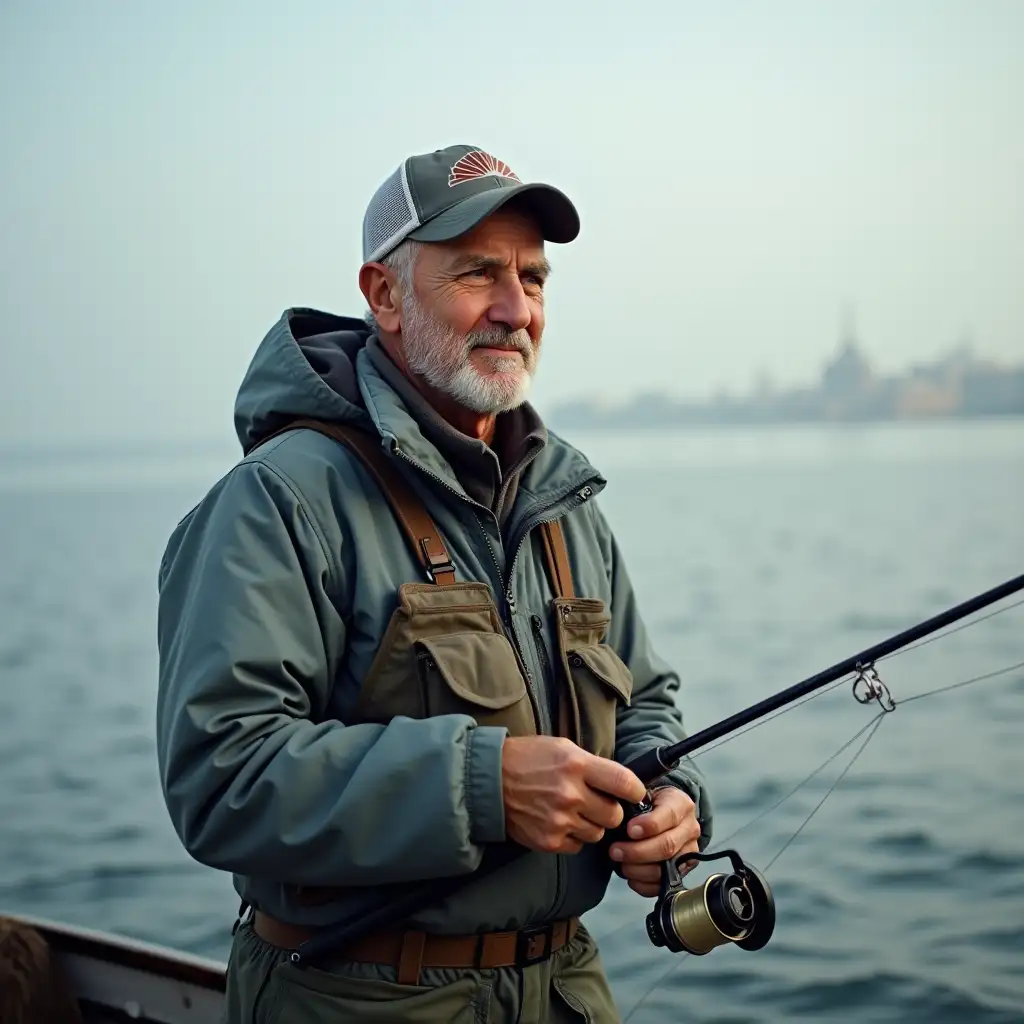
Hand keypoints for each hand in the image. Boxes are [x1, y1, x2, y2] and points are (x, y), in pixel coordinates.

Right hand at [501, 736, 646, 854]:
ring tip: (573, 811)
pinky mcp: (549, 841)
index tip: (633, 793)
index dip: (635, 791)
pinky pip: (577, 846)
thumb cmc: (527, 758)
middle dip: (610, 810)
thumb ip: (592, 765)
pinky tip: (559, 822)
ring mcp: (559, 820)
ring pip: (597, 834)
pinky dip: (572, 837)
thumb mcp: (562, 747)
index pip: (625, 783)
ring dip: (591, 825)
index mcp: (577, 765)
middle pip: (614, 815)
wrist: (489, 780)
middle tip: (597, 803)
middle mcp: (571, 794)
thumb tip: (620, 783)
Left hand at [608, 786, 700, 896]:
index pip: (669, 816)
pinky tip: (632, 878)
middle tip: (615, 851)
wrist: (667, 809)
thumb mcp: (645, 791)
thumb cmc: (651, 801)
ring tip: (621, 864)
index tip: (629, 830)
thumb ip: (633, 800)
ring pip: (667, 868)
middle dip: (638, 852)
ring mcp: (689, 851)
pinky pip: (666, 884)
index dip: (648, 825)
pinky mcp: (684, 870)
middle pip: (667, 846)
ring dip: (639, 870)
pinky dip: (646, 885)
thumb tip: (615, 815)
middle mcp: (689, 828)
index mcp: (681, 804)